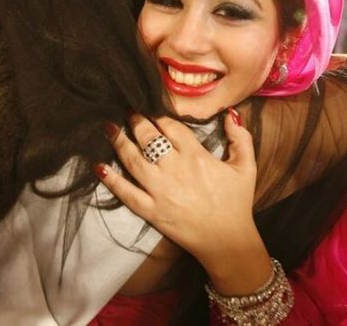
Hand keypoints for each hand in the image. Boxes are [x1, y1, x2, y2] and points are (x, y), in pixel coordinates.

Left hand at [96, 110, 264, 276]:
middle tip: (127, 110)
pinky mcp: (151, 211)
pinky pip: (127, 194)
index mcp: (196, 156)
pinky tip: (99, 168)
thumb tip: (231, 114)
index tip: (149, 104)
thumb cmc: (236, 203)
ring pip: (134, 161)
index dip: (158, 113)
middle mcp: (175, 170)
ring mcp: (160, 191)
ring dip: (119, 142)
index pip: (171, 126)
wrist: (228, 241)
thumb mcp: (246, 167)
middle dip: (136, 121)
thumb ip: (240, 138)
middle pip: (149, 138)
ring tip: (109, 128)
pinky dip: (112, 181)